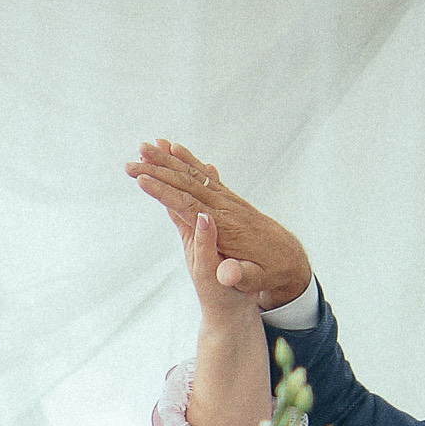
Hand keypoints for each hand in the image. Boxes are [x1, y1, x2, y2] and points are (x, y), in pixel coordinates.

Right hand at [125, 139, 312, 310]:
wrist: (289, 257)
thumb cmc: (269, 271)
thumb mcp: (256, 281)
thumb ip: (240, 276)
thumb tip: (226, 274)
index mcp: (226, 226)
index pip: (190, 206)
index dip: (165, 192)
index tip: (142, 180)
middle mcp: (225, 207)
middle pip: (188, 183)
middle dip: (160, 168)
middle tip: (135, 155)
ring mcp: (227, 200)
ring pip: (194, 174)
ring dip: (170, 159)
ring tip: (150, 144)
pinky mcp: (228, 198)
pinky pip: (204, 176)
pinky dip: (189, 161)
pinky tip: (177, 150)